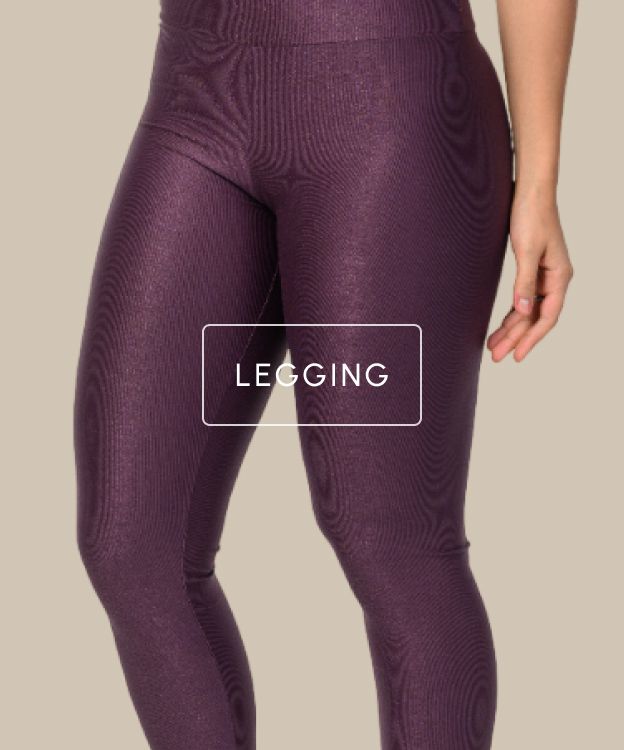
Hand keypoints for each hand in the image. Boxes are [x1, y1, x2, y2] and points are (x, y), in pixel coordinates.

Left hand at [487, 183, 572, 361]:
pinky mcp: (532, 270)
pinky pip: (523, 300)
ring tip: (493, 346)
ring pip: (527, 311)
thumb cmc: (531, 216)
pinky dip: (511, 314)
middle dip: (516, 338)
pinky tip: (501, 326)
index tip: (517, 356)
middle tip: (496, 356)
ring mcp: (544, 275)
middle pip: (535, 318)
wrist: (530, 192)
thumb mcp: (527, 251)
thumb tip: (522, 311)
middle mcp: (554, 279)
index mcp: (559, 276)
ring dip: (511, 329)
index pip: (547, 317)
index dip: (532, 338)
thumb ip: (525, 281)